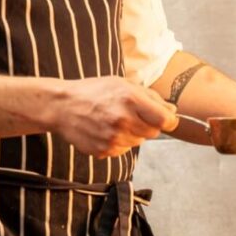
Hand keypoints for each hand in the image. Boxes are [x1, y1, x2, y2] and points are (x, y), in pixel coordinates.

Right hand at [47, 76, 178, 157]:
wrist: (62, 106)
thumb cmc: (94, 91)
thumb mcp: (123, 84)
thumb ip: (150, 97)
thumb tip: (172, 110)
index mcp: (131, 100)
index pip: (165, 120)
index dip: (169, 120)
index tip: (165, 119)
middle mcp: (123, 120)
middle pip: (154, 133)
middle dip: (148, 124)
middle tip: (132, 115)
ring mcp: (113, 138)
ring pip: (139, 142)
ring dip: (133, 133)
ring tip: (115, 121)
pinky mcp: (104, 150)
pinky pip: (123, 149)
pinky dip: (120, 142)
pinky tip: (106, 130)